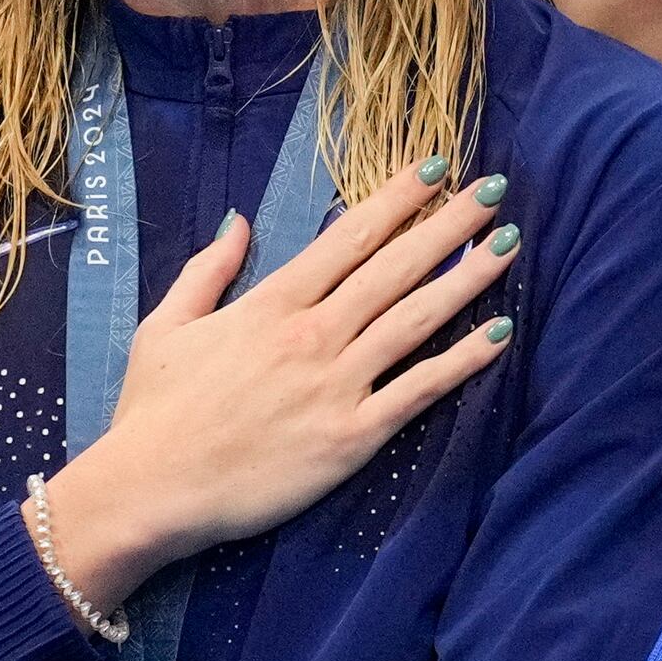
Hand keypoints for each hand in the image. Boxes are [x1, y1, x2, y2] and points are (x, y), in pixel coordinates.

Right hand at [43, 166, 524, 610]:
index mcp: (269, 304)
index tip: (434, 169)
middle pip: (394, 268)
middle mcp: (311, 335)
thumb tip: (239, 220)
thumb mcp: (166, 326)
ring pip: (416, 320)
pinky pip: (419, 391)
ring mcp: (336, 385)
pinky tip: (500, 334)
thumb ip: (208, 271)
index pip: (347, 238)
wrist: (150, 490)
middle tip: (492, 189)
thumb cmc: (154, 411)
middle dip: (448, 225)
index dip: (396, 201)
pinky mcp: (352, 437)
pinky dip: (462, 362)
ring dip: (468, 279)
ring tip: (510, 244)